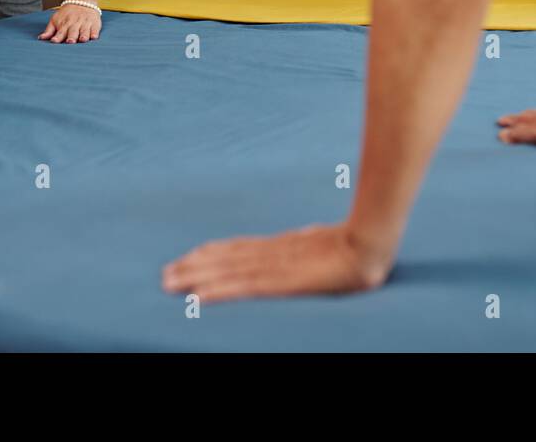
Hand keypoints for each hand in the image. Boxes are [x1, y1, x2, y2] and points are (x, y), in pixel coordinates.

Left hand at [39, 4, 100, 42]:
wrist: (81, 2)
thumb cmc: (66, 14)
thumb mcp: (55, 19)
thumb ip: (49, 30)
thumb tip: (40, 38)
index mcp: (64, 24)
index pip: (60, 32)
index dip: (57, 37)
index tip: (54, 41)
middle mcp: (75, 24)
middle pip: (73, 32)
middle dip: (72, 37)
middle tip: (70, 42)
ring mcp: (85, 24)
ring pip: (84, 31)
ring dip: (84, 35)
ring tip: (83, 40)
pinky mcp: (94, 23)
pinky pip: (95, 29)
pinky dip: (94, 33)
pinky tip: (94, 37)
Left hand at [162, 223, 390, 303]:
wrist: (369, 245)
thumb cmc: (359, 244)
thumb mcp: (328, 240)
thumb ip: (311, 243)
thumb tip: (307, 239)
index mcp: (284, 245)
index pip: (240, 248)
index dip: (213, 252)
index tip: (190, 256)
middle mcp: (272, 253)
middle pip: (225, 258)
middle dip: (194, 266)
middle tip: (166, 274)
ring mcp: (274, 267)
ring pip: (225, 272)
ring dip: (195, 278)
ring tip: (170, 283)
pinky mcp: (280, 282)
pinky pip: (241, 288)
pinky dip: (216, 292)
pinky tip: (198, 297)